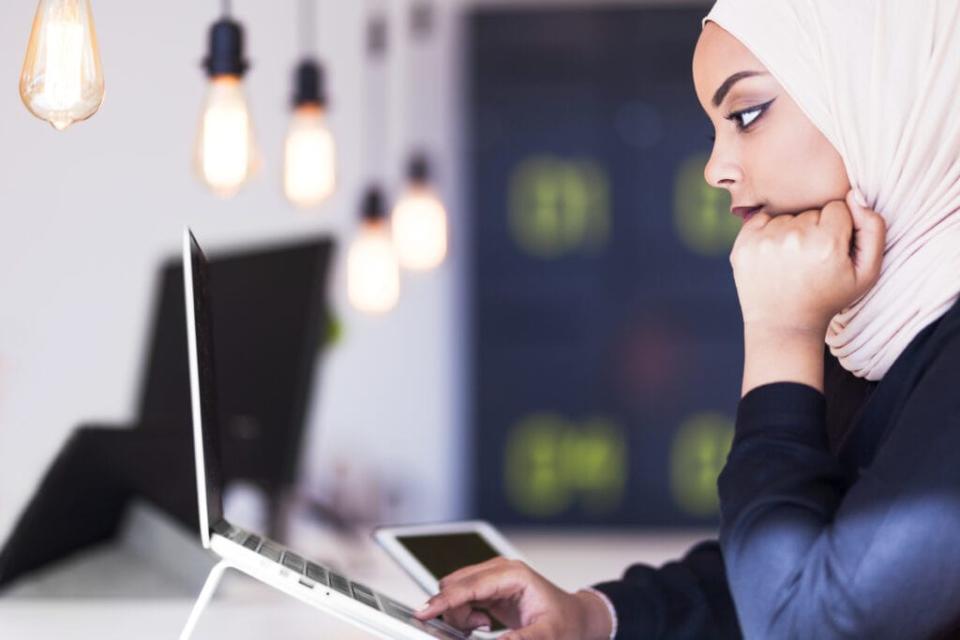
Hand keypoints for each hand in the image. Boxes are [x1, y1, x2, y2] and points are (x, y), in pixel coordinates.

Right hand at [413, 557, 611, 639]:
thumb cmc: (567, 623)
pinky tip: (483, 624)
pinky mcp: (489, 588)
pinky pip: (462, 599)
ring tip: (484, 627)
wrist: (576, 618)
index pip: (468, 585)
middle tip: (476, 630)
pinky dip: (465, 615)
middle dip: (454, 612)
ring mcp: (493, 577)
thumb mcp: (549, 636)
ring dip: (460, 615)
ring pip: (455, 593)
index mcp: (513, 575)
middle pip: (455, 586)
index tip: (423, 613)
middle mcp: (499, 570)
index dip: (444, 600)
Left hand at [730, 188, 885, 337]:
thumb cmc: (829, 297)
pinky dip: (768, 232)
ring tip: (792, 261)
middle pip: (811, 211)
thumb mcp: (867, 272)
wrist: (784, 324)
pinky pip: (762, 220)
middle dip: (815, 230)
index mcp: (827, 242)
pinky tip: (774, 256)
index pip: (838, 208)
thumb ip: (873, 228)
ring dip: (791, 232)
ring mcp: (765, 241)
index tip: (832, 250)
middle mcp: (794, 238)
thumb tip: (856, 194)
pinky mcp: (743, 244)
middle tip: (811, 260)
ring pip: (787, 216)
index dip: (838, 229)